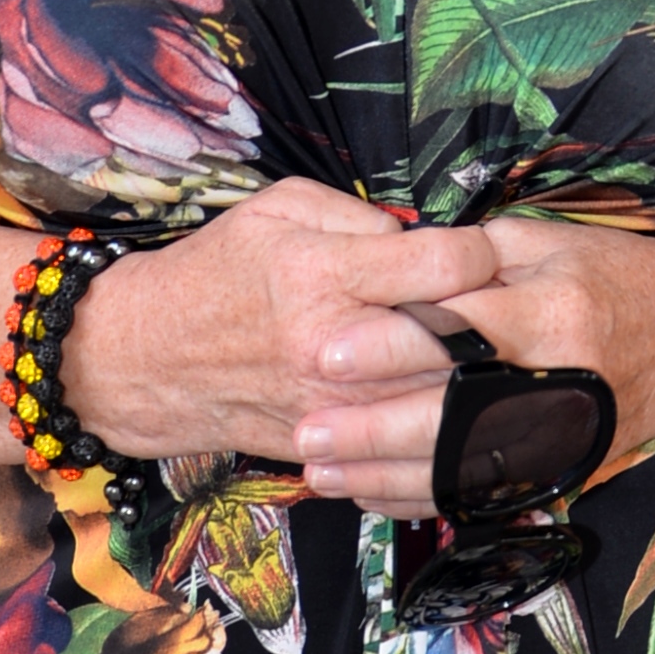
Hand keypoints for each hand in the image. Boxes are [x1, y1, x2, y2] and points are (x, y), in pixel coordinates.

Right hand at [61, 176, 499, 507]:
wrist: (147, 358)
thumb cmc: (218, 270)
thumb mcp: (280, 209)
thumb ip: (358, 213)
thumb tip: (422, 237)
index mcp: (326, 273)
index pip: (446, 265)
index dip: (481, 253)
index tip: (480, 252)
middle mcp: (334, 344)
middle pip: (459, 339)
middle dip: (495, 320)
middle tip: (507, 306)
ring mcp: (333, 404)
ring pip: (442, 401)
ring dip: (480, 381)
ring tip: (495, 358)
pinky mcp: (328, 443)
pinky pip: (405, 444)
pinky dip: (439, 427)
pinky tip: (455, 405)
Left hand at [290, 208, 654, 512]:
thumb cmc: (619, 276)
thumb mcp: (550, 243)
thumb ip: (470, 260)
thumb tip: (389, 271)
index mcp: (553, 313)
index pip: (458, 335)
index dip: (389, 348)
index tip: (326, 351)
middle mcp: (559, 384)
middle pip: (452, 417)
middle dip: (372, 430)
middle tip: (305, 429)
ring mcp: (563, 437)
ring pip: (462, 469)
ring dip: (384, 475)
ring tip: (319, 469)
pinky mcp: (562, 468)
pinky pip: (482, 495)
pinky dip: (422, 498)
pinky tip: (371, 492)